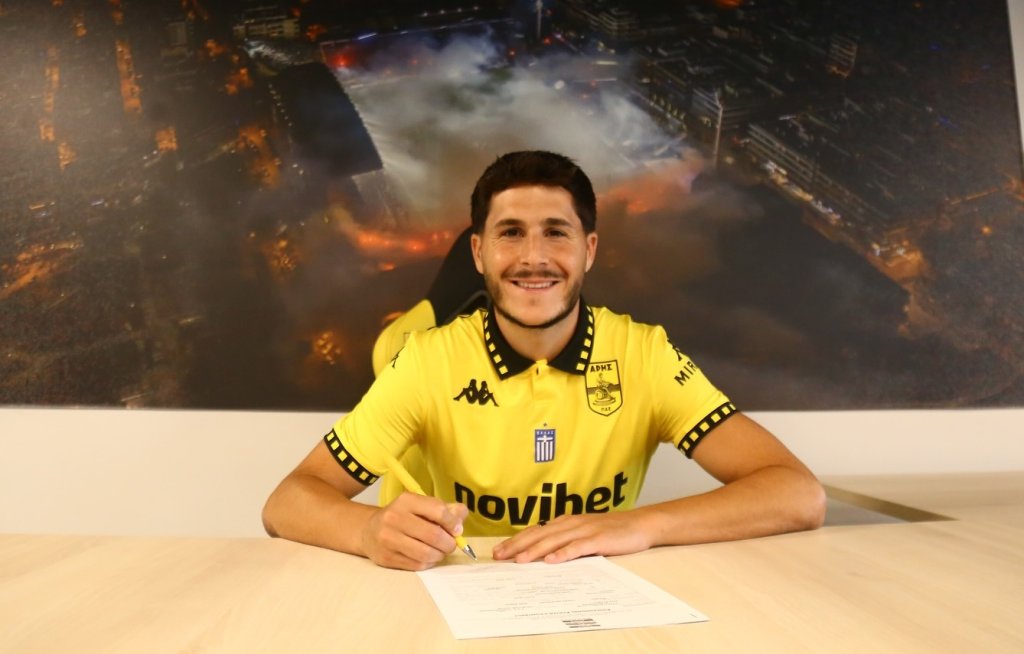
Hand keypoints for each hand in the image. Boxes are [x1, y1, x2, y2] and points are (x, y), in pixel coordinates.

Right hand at [361, 492, 468, 570]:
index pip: (438, 511)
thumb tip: (461, 517)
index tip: (457, 529)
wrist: (369, 530)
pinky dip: (428, 562)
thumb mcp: (420, 506)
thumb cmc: (402, 517)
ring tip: (439, 551)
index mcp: (406, 501)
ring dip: (440, 555)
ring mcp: (388, 539)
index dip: (453, 523)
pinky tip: (427, 557)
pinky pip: (417, 565)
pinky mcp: (386, 557)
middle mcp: (394, 518)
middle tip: (451, 544)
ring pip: (426, 553)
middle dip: (449, 543)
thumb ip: (445, 509)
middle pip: (434, 535)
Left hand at [492, 511, 652, 563]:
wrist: (640, 524)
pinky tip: (552, 561)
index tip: (498, 551)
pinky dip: (564, 553)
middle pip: (539, 535)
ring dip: (535, 550)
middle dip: (517, 546)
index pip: (535, 531)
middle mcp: (571, 524)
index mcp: (565, 522)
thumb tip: (540, 554)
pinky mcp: (598, 539)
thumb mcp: (583, 533)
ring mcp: (584, 530)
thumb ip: (564, 540)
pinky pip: (578, 547)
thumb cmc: (610, 531)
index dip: (516, 540)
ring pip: (554, 541)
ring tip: (519, 561)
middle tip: (499, 557)